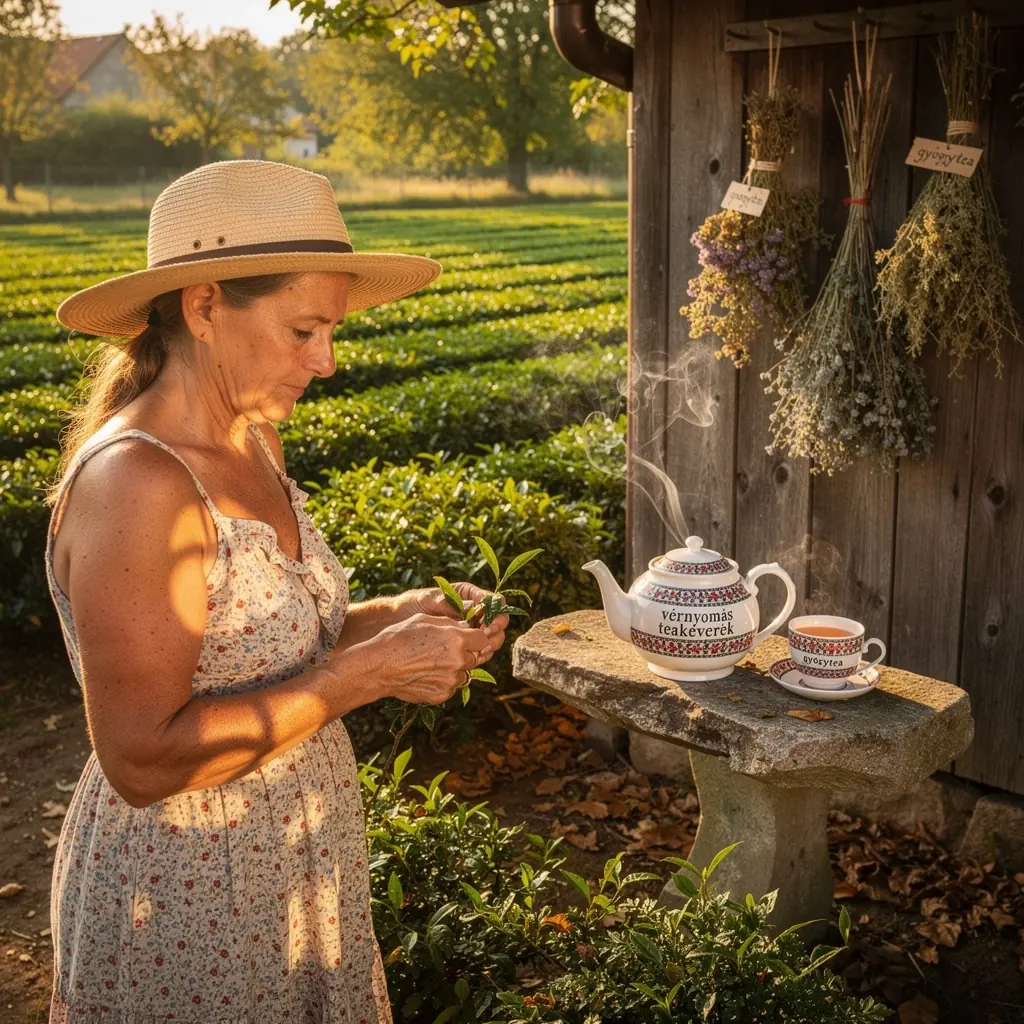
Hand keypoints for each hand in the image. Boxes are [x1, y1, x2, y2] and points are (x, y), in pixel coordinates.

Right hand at [371, 613, 492, 705]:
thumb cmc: (399, 638)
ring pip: (465, 673)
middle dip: (465, 653)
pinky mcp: (442, 694)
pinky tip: (426, 675)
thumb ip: (450, 623)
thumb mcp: (425, 620)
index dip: (474, 638)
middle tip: (445, 651)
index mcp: (457, 639)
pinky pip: (451, 687)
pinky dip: (444, 682)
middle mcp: (458, 660)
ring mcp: (451, 680)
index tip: (465, 638)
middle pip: (475, 657)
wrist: (379, 666)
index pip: (482, 639)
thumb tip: (465, 627)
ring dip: (455, 669)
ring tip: (433, 663)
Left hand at [402, 582, 509, 660]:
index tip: (487, 624)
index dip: (496, 613)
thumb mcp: (429, 600)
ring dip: (490, 645)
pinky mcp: (465, 644)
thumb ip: (449, 603)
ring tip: (479, 652)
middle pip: (498, 621)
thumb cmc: (413, 605)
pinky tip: (474, 659)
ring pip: (492, 638)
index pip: (494, 601)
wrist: (398, 622)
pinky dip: (481, 655)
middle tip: (484, 639)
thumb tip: (472, 606)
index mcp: (469, 595)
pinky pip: (480, 650)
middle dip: (495, 631)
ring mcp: (471, 629)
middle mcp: (475, 612)